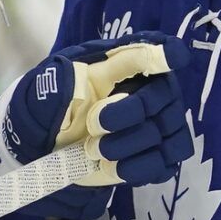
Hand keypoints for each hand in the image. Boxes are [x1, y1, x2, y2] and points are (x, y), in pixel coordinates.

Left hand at [0, 34, 192, 218]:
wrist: (52, 146)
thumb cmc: (57, 107)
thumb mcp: (50, 89)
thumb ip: (60, 78)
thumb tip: (70, 70)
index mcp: (128, 63)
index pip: (158, 50)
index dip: (168, 53)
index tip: (171, 55)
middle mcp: (154, 91)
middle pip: (159, 99)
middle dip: (124, 114)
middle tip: (93, 125)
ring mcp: (162, 126)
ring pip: (160, 135)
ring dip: (122, 146)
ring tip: (92, 150)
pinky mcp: (160, 158)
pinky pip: (162, 164)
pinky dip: (133, 168)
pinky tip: (109, 166)